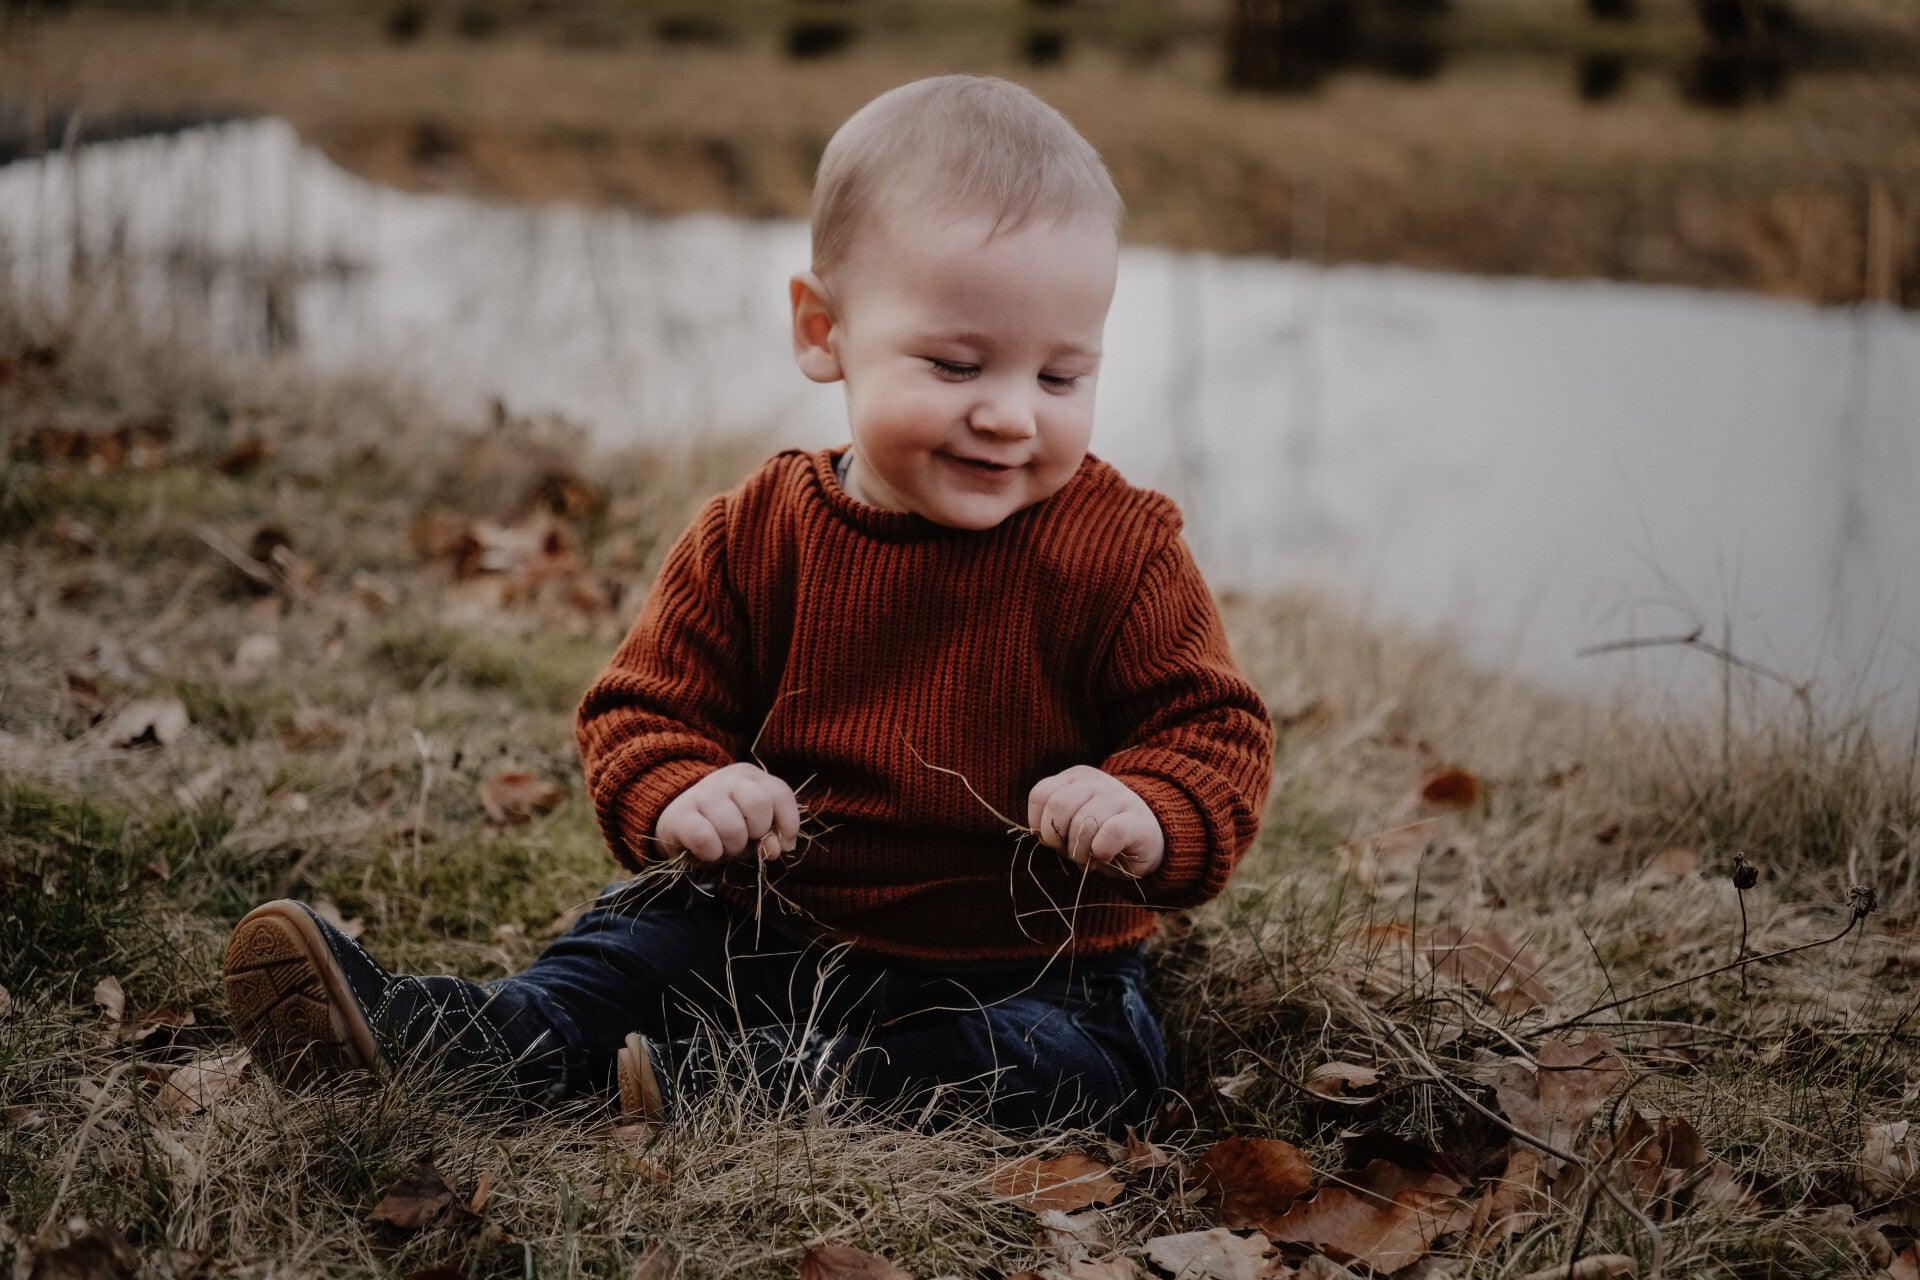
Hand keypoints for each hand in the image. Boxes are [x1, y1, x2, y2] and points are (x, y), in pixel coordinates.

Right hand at [655, 763, 799, 863]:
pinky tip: (708, 852)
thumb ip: (770, 835)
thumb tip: (777, 849)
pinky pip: (704, 838)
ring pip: (733, 826)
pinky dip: (712, 852)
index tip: (785, 844)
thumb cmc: (723, 827)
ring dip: (733, 847)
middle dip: (758, 832)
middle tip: (746, 840)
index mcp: (750, 776)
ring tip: (725, 846)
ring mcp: (701, 793)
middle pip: (759, 804)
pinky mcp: (679, 815)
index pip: (780, 793)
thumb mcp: (753, 830)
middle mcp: (726, 779)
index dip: (788, 823)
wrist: (676, 826)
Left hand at [1027, 765, 1164, 879]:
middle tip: (1068, 850)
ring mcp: (1118, 797)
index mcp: (1074, 777)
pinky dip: (1101, 853)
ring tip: (1089, 856)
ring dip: (1080, 851)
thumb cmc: (1100, 834)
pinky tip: (1106, 856)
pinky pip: (1109, 835)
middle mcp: (1095, 782)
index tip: (1052, 839)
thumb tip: (1044, 836)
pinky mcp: (1137, 820)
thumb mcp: (1071, 823)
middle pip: (1058, 806)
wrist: (1148, 839)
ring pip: (1083, 824)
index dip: (1039, 824)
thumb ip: (1053, 823)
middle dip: (1056, 837)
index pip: (1039, 795)